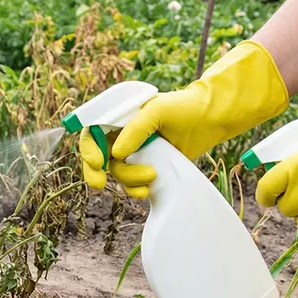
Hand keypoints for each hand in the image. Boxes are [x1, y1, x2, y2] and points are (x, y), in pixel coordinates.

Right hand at [80, 41, 287, 196]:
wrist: (209, 120)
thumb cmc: (183, 108)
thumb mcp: (158, 110)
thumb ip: (136, 129)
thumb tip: (117, 154)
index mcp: (119, 119)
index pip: (92, 133)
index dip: (88, 149)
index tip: (97, 163)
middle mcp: (122, 136)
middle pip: (97, 157)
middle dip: (95, 173)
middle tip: (99, 185)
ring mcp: (134, 153)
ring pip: (117, 173)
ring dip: (129, 179)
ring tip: (152, 176)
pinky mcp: (146, 168)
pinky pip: (131, 184)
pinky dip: (136, 189)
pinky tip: (148, 190)